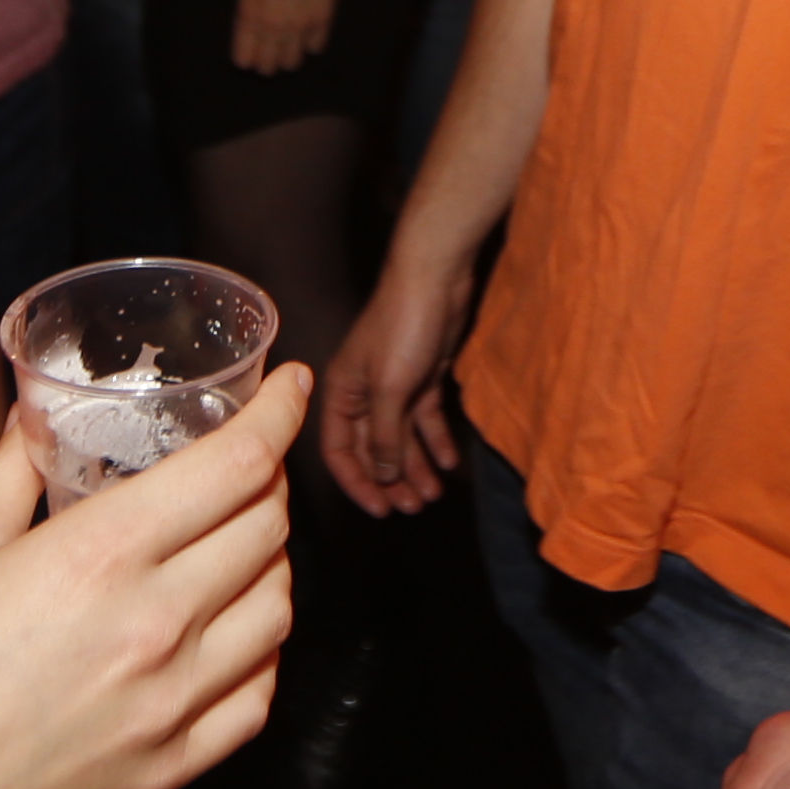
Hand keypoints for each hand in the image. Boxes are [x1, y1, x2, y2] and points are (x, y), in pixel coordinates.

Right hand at [0, 369, 311, 788]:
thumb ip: (9, 478)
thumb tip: (35, 423)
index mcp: (98, 556)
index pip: (236, 466)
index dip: (279, 415)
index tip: (291, 388)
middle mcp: (153, 626)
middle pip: (267, 531)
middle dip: (269, 484)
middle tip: (245, 469)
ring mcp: (168, 706)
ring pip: (276, 611)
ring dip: (271, 566)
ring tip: (239, 549)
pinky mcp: (167, 771)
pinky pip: (255, 698)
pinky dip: (259, 654)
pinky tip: (229, 637)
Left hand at [233, 0, 341, 75]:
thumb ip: (250, 12)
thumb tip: (254, 31)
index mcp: (248, 17)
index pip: (244, 59)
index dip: (248, 59)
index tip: (252, 54)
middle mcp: (271, 28)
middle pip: (268, 66)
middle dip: (268, 62)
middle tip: (272, 52)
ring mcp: (297, 28)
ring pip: (292, 63)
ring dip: (290, 56)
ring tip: (292, 44)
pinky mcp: (321, 24)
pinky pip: (315, 48)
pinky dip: (311, 42)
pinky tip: (310, 32)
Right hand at [323, 248, 474, 512]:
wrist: (436, 278)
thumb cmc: (403, 328)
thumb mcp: (391, 389)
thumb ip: (384, 436)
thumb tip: (382, 476)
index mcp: (342, 394)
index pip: (339, 450)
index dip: (356, 482)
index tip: (380, 509)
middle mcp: (363, 395)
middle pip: (372, 449)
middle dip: (390, 480)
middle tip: (412, 508)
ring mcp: (394, 387)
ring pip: (401, 438)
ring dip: (415, 467)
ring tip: (433, 495)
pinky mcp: (422, 378)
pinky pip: (425, 420)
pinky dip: (436, 442)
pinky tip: (450, 464)